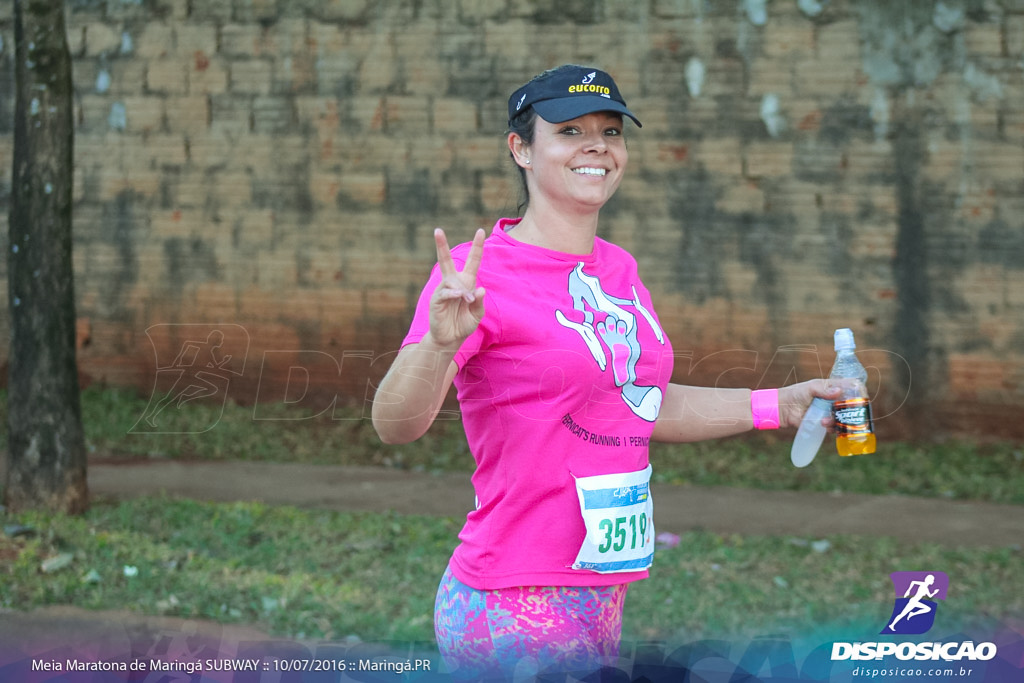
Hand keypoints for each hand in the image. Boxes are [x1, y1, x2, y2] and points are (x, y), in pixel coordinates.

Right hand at [427, 228, 485, 347]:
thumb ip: (479, 302)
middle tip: (437, 230)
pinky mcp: (436, 300)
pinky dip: (453, 293)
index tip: (481, 230)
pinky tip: (459, 297)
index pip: (472, 261)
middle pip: (445, 260)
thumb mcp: (477, 313)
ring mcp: (443, 290)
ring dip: (462, 290)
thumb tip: (479, 290)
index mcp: (466, 282)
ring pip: (451, 280)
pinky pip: (445, 292)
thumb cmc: (464, 323)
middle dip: (441, 245)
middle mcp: (453, 283)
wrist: (451, 339)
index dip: (477, 246)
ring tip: (468, 301)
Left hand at [777, 379, 853, 429]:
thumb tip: (838, 391)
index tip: (862, 398)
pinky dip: (833, 428)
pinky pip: (834, 427)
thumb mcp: (810, 388)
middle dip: (851, 411)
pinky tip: (825, 426)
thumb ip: (823, 389)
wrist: (783, 408)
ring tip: (825, 421)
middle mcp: (832, 400)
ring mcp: (828, 412)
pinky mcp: (823, 422)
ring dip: (839, 421)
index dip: (858, 392)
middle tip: (850, 414)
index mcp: (831, 388)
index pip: (850, 388)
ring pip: (843, 418)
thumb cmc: (795, 394)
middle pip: (849, 405)